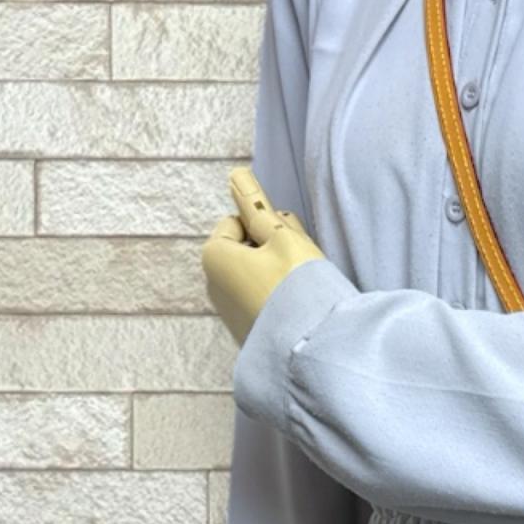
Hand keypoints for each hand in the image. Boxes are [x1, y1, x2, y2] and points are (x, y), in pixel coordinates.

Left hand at [202, 167, 324, 343]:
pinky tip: (299, 306)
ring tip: (303, 286)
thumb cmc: (296, 286)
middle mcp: (213, 285)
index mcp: (214, 257)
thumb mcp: (282, 237)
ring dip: (279, 272)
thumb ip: (257, 205)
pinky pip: (262, 301)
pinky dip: (279, 298)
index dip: (265, 226)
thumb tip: (236, 175)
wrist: (310, 347)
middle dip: (271, 248)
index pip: (237, 222)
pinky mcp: (247, 331)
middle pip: (245, 249)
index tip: (287, 239)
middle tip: (299, 261)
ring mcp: (229, 312)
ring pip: (256, 275)